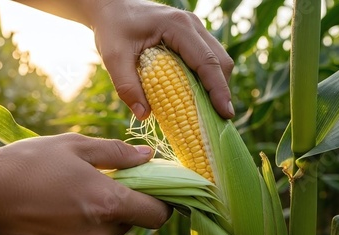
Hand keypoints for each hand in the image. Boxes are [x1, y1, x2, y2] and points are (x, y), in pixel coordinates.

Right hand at [0, 134, 170, 234]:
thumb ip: (118, 153)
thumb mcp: (74, 146)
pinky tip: (55, 212)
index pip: (157, 214)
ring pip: (105, 234)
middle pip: (130, 222)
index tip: (156, 188)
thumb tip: (149, 157)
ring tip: (70, 195)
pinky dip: (79, 230)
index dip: (163, 201)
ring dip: (99, 216)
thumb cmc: (25, 166)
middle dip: (122, 203)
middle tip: (100, 182)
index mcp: (108, 204)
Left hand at [89, 0, 234, 119]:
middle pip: (220, 61)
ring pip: (218, 60)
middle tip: (220, 119)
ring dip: (217, 85)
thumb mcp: (113, 57)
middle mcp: (192, 25)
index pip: (207, 61)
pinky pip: (208, 59)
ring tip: (210, 112)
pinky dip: (208, 79)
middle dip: (222, 91)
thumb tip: (143, 115)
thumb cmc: (113, 28)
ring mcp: (195, 29)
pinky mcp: (192, 37)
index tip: (225, 113)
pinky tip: (199, 97)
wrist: (112, 7)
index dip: (218, 89)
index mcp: (177, 26)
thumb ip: (127, 86)